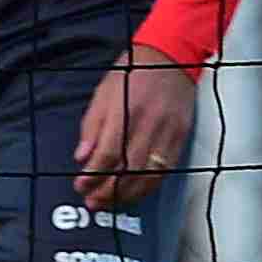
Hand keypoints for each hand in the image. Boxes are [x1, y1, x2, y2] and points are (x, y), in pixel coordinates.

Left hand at [73, 41, 196, 209]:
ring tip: (110, 203)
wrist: (170, 58)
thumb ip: (91, 127)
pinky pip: (165, 169)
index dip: (93, 175)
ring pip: (149, 173)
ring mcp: (169, 132)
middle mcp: (149, 124)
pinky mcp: (181, 137)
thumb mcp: (102, 95)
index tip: (80, 186)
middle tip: (92, 203)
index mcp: (125, 111)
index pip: (108, 153)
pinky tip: (134, 193)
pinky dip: (149, 186)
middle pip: (128, 168)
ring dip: (128, 194)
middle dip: (108, 190)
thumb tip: (81, 158)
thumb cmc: (130, 75)